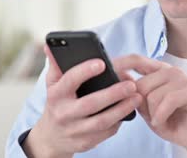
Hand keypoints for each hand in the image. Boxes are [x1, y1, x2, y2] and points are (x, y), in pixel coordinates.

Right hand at [22, 45, 142, 157]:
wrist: (51, 137)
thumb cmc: (57, 103)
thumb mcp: (52, 84)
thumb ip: (56, 64)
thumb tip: (49, 44)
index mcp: (56, 95)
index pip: (69, 81)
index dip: (85, 71)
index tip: (102, 63)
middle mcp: (64, 114)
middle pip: (90, 104)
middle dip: (113, 94)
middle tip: (131, 84)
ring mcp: (74, 131)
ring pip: (101, 121)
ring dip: (122, 109)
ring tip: (137, 97)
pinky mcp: (85, 143)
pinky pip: (106, 132)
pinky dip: (119, 121)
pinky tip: (129, 111)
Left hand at [114, 54, 186, 157]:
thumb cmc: (171, 121)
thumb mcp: (146, 108)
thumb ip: (135, 94)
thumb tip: (119, 80)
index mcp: (160, 71)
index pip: (137, 60)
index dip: (121, 63)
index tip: (107, 69)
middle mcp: (172, 71)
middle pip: (141, 83)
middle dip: (141, 105)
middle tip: (152, 115)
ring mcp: (184, 79)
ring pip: (152, 95)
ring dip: (153, 114)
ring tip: (161, 118)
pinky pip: (166, 102)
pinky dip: (161, 116)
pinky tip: (164, 121)